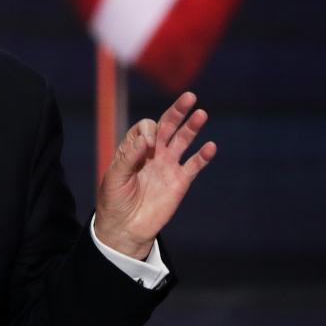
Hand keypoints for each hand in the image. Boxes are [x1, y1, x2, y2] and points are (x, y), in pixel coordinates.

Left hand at [94, 92, 215, 259]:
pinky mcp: (180, 181)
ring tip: (201, 113)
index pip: (145, 128)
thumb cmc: (114, 201)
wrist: (125, 228)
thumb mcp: (114, 177)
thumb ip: (129, 157)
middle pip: (168, 126)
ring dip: (192, 127)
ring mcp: (168, 166)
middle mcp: (153, 153)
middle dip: (178, 111)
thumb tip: (147, 139)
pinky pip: (194, 165)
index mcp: (134, 149)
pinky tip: (210, 146)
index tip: (148, 146)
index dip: (148, 131)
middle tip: (189, 97)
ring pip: (183, 140)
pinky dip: (203, 156)